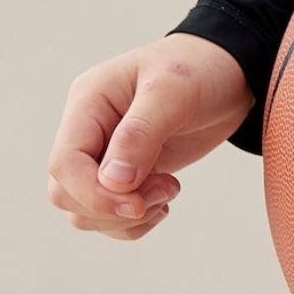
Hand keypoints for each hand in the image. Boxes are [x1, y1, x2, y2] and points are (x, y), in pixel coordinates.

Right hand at [45, 33, 252, 238]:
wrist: (230, 74)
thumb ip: (141, 133)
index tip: (138, 203)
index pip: (64, 163)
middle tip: (166, 188)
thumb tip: (113, 182)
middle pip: (66, 193)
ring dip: (127, 218)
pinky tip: (163, 203)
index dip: (93, 194)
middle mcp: (89, 132)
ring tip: (169, 190)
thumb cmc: (201, 69)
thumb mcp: (174, 90)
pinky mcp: (126, 176)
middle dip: (113, 207)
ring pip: (84, 212)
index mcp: (88, 103)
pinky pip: (109, 217)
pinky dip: (134, 223)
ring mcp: (105, 156)